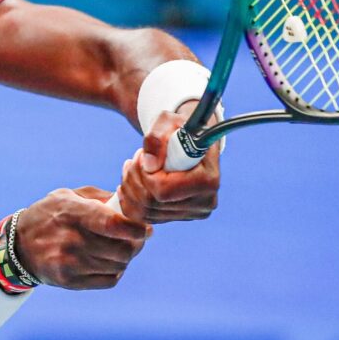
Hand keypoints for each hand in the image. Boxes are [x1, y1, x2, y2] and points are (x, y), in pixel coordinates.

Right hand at [12, 186, 152, 289]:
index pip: (113, 224)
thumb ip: (101, 198)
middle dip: (136, 244)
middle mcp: (70, 240)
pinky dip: (115, 272)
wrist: (19, 245)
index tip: (145, 229)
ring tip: (121, 249)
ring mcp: (69, 263)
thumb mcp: (68, 196)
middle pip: (122, 249)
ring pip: (118, 266)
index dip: (135, 228)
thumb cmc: (50, 215)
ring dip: (125, 258)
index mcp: (72, 213)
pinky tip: (108, 262)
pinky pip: (109, 280)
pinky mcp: (70, 281)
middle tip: (137, 239)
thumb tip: (132, 204)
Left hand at [116, 105, 220, 222]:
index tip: (143, 156)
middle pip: (151, 204)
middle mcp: (204, 203)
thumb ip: (156, 137)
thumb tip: (149, 165)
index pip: (164, 191)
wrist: (189, 141)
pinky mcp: (178, 217)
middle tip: (135, 159)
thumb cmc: (178, 129)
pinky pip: (143, 218)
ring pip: (144, 212)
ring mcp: (191, 213)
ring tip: (134, 166)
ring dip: (130, 187)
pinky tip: (130, 181)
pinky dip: (129, 200)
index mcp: (208, 180)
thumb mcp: (167, 121)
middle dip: (134, 179)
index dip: (145, 175)